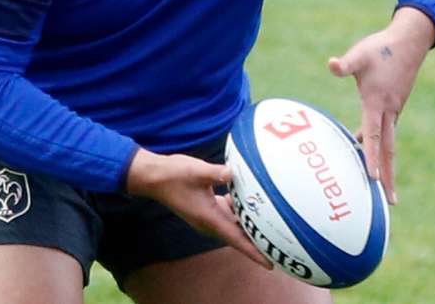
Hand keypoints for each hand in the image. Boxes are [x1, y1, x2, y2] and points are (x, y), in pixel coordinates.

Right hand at [125, 149, 272, 269]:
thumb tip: (234, 172)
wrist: (153, 176)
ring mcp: (207, 215)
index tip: (270, 264)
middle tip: (280, 243)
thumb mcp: (196, 171)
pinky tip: (250, 199)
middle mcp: (209, 221)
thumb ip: (216, 173)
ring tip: (271, 223)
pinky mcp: (206, 207)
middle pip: (238, 236)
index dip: (253, 252)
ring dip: (249, 225)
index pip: (235, 240)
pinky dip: (240, 211)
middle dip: (258, 241)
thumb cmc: (173, 175)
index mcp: (209, 218)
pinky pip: (228, 214)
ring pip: (234, 225)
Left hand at [327, 7, 434, 205]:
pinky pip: (386, 131)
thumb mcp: (360, 54)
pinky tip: (365, 146)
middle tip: (390, 202)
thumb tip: (331, 64)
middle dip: (388, 177)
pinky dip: (380, 145)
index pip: (374, 136)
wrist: (409, 40)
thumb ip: (345, 64)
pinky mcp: (394, 105)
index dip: (372, 157)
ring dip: (386, 164)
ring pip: (389, 142)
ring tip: (381, 186)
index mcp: (379, 103)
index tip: (373, 180)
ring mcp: (394, 109)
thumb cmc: (381, 48)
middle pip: (388, 150)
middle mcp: (389, 111)